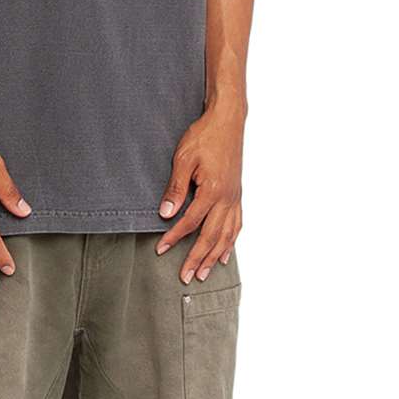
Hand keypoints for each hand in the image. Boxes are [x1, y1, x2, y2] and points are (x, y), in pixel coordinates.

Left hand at [154, 106, 244, 283]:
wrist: (227, 122)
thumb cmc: (204, 137)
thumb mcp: (183, 159)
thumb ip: (175, 188)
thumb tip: (166, 214)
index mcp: (212, 191)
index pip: (191, 222)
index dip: (175, 237)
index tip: (161, 249)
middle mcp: (227, 199)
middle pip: (211, 236)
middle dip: (197, 258)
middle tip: (186, 277)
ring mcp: (235, 198)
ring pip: (226, 235)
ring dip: (214, 256)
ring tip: (204, 273)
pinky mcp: (238, 194)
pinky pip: (237, 224)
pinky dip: (231, 242)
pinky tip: (225, 253)